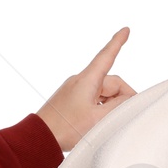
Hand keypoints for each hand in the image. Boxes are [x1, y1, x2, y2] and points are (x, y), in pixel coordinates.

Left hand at [37, 28, 135, 151]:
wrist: (39, 137)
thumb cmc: (65, 128)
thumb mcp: (99, 119)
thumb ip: (118, 106)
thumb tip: (128, 98)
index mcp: (87, 80)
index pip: (107, 56)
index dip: (118, 42)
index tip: (126, 30)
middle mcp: (80, 81)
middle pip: (110, 82)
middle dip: (121, 97)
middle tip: (125, 115)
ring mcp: (74, 91)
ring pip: (102, 93)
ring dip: (110, 105)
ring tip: (106, 123)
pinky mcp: (70, 101)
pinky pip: (92, 99)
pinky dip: (100, 107)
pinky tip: (98, 122)